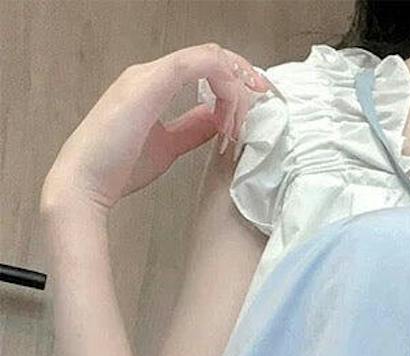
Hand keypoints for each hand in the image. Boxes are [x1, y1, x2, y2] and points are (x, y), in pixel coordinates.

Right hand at [39, 42, 275, 214]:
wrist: (85, 181)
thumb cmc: (119, 167)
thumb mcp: (169, 146)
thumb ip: (193, 128)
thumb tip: (218, 121)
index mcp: (154, 84)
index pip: (205, 67)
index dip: (235, 84)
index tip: (252, 112)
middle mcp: (151, 73)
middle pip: (211, 57)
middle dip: (243, 80)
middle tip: (260, 109)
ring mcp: (149, 75)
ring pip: (209, 57)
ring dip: (235, 86)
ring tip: (243, 121)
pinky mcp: (149, 84)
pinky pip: (196, 64)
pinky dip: (222, 84)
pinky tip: (228, 115)